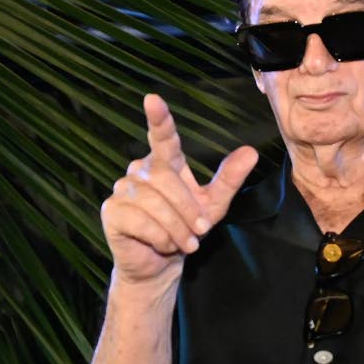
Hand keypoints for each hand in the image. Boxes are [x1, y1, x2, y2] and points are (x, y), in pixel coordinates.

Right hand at [101, 94, 257, 284]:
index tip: (152, 99)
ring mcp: (122, 189)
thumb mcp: (213, 204)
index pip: (163, 137)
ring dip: (176, 228)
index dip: (158, 119)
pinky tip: (163, 245)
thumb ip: (229, 179)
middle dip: (187, 209)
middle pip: (166, 180)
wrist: (161, 263)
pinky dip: (159, 237)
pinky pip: (140, 220)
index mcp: (165, 162)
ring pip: (154, 202)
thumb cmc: (187, 229)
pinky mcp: (112, 211)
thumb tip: (251, 152)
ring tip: (183, 242)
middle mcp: (140, 170)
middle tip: (199, 232)